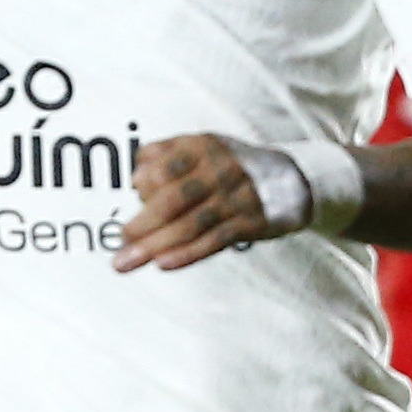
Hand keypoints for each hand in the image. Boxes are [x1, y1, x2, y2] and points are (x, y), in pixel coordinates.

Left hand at [114, 133, 293, 271]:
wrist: (291, 179)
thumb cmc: (229, 166)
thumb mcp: (200, 148)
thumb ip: (164, 155)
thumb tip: (134, 179)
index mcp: (201, 147)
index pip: (163, 166)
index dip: (144, 183)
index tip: (135, 194)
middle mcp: (220, 170)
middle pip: (173, 199)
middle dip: (142, 224)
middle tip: (120, 242)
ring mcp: (237, 198)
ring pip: (190, 225)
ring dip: (155, 245)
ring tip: (126, 262)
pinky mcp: (250, 222)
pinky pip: (214, 240)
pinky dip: (187, 253)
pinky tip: (163, 264)